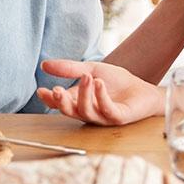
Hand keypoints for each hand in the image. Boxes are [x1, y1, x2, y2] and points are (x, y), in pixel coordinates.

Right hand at [37, 59, 163, 125]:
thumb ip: (70, 68)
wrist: (143, 89)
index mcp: (79, 101)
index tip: (41, 90)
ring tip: (87, 77)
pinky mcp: (118, 117)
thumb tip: (44, 65)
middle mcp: (88, 111)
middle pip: (70, 112)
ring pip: (86, 112)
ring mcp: (103, 117)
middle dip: (62, 103)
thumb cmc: (117, 82)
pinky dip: (101, 97)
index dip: (50, 99)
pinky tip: (99, 83)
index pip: (60, 104)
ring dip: (84, 95)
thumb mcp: (91, 69)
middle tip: (57, 90)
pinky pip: (107, 110)